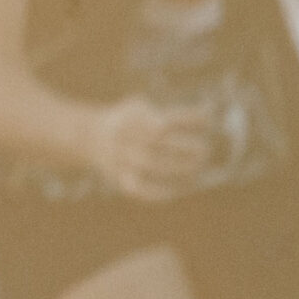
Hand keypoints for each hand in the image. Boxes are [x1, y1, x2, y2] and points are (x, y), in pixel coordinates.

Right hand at [85, 95, 213, 201]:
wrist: (89, 137)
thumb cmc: (131, 121)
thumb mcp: (143, 107)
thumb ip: (171, 114)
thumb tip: (209, 116)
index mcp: (130, 117)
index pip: (163, 119)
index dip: (188, 120)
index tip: (208, 119)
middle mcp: (122, 137)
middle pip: (157, 143)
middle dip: (186, 147)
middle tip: (205, 150)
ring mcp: (119, 158)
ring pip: (152, 165)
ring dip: (180, 169)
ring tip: (198, 170)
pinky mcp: (119, 178)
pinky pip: (141, 188)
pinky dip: (163, 190)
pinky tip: (182, 189)